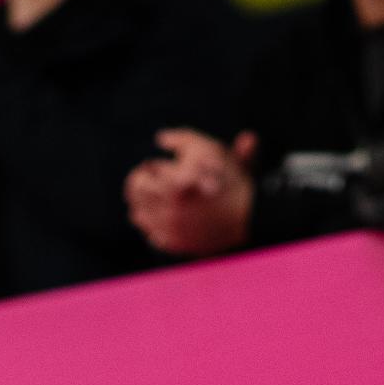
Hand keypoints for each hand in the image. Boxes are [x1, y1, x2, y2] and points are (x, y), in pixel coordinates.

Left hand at [125, 130, 256, 256]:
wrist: (249, 214)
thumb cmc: (229, 179)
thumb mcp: (208, 148)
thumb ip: (181, 139)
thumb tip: (161, 139)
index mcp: (170, 188)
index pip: (136, 182)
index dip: (144, 172)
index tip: (154, 168)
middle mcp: (166, 213)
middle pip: (134, 201)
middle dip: (142, 189)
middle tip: (155, 182)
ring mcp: (171, 232)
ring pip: (140, 220)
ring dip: (145, 207)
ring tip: (161, 199)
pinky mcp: (178, 246)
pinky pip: (153, 236)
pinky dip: (156, 226)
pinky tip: (169, 216)